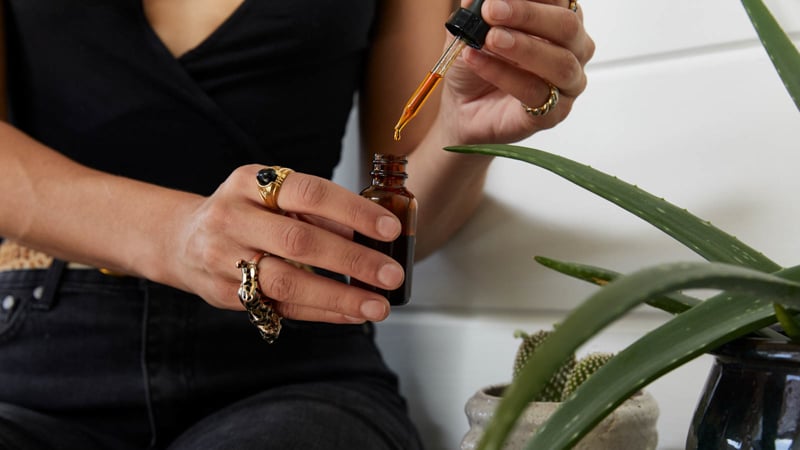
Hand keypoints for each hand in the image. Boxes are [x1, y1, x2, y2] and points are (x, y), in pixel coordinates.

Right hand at [171, 164, 402, 323]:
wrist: (182, 240)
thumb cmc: (244, 212)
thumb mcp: (272, 194)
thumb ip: (316, 209)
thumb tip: (373, 232)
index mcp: (251, 182)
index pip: (309, 192)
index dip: (352, 211)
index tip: (389, 228)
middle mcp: (233, 218)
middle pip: (298, 242)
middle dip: (352, 261)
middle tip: (391, 274)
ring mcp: (225, 260)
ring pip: (287, 283)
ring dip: (340, 297)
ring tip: (377, 306)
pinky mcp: (227, 295)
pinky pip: (281, 307)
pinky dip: (322, 312)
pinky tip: (352, 314)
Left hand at [440, 0, 594, 143]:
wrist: (462, 106)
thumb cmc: (477, 63)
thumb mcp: (471, 27)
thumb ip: (479, 8)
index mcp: (560, 20)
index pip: (562, 0)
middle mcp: (573, 50)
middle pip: (568, 26)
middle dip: (528, 14)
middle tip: (492, 10)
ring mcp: (566, 84)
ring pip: (560, 62)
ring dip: (522, 46)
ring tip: (489, 38)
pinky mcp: (552, 115)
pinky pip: (534, 92)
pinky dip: (503, 74)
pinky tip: (477, 60)